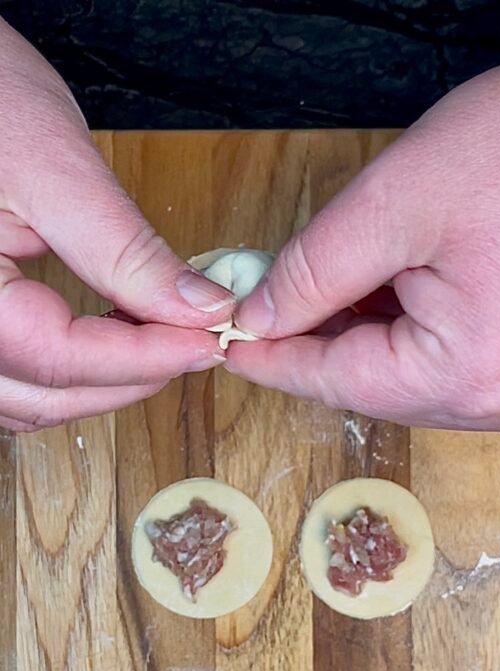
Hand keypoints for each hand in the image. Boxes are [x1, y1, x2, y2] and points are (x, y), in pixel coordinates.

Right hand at [0, 18, 233, 431]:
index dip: (146, 358)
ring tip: (159, 340)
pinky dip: (65, 376)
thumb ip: (125, 250)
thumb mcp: (53, 168)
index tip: (208, 340)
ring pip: (29, 400)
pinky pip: (13, 382)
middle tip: (196, 342)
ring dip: (99, 385)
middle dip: (131, 377)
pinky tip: (107, 340)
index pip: (60, 358)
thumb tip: (200, 308)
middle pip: (46, 394)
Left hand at [230, 9, 499, 431]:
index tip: (231, 347)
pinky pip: (460, 367)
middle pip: (381, 388)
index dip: (276, 361)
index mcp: (471, 374)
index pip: (340, 382)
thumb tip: (260, 320)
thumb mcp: (395, 206)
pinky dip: (418, 335)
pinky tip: (395, 292)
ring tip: (333, 287)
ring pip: (419, 380)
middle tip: (272, 303)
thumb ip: (313, 272)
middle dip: (323, 343)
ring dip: (370, 338)